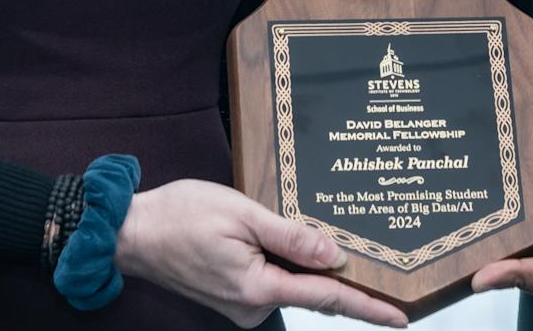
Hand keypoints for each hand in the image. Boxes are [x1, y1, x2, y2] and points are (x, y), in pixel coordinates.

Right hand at [115, 179, 406, 326]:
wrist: (130, 231)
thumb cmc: (180, 216)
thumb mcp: (242, 215)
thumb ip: (291, 238)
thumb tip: (336, 256)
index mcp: (257, 288)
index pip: (326, 299)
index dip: (367, 307)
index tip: (402, 318)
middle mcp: (250, 307)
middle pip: (311, 291)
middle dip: (340, 278)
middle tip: (374, 262)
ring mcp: (239, 305)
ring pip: (289, 283)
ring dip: (305, 265)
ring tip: (308, 235)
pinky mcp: (230, 295)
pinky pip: (270, 281)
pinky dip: (283, 264)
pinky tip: (280, 241)